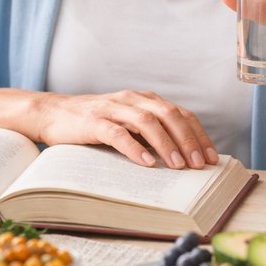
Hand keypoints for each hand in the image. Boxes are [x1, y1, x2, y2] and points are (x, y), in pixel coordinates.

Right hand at [35, 89, 218, 169]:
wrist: (53, 114)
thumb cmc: (95, 124)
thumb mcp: (127, 124)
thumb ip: (150, 133)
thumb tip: (184, 158)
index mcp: (144, 99)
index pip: (180, 113)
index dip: (198, 134)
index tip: (212, 158)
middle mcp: (132, 99)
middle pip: (169, 115)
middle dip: (188, 140)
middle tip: (200, 165)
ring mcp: (112, 108)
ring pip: (147, 122)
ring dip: (166, 144)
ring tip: (178, 166)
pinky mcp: (93, 121)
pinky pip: (118, 133)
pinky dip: (135, 148)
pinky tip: (146, 163)